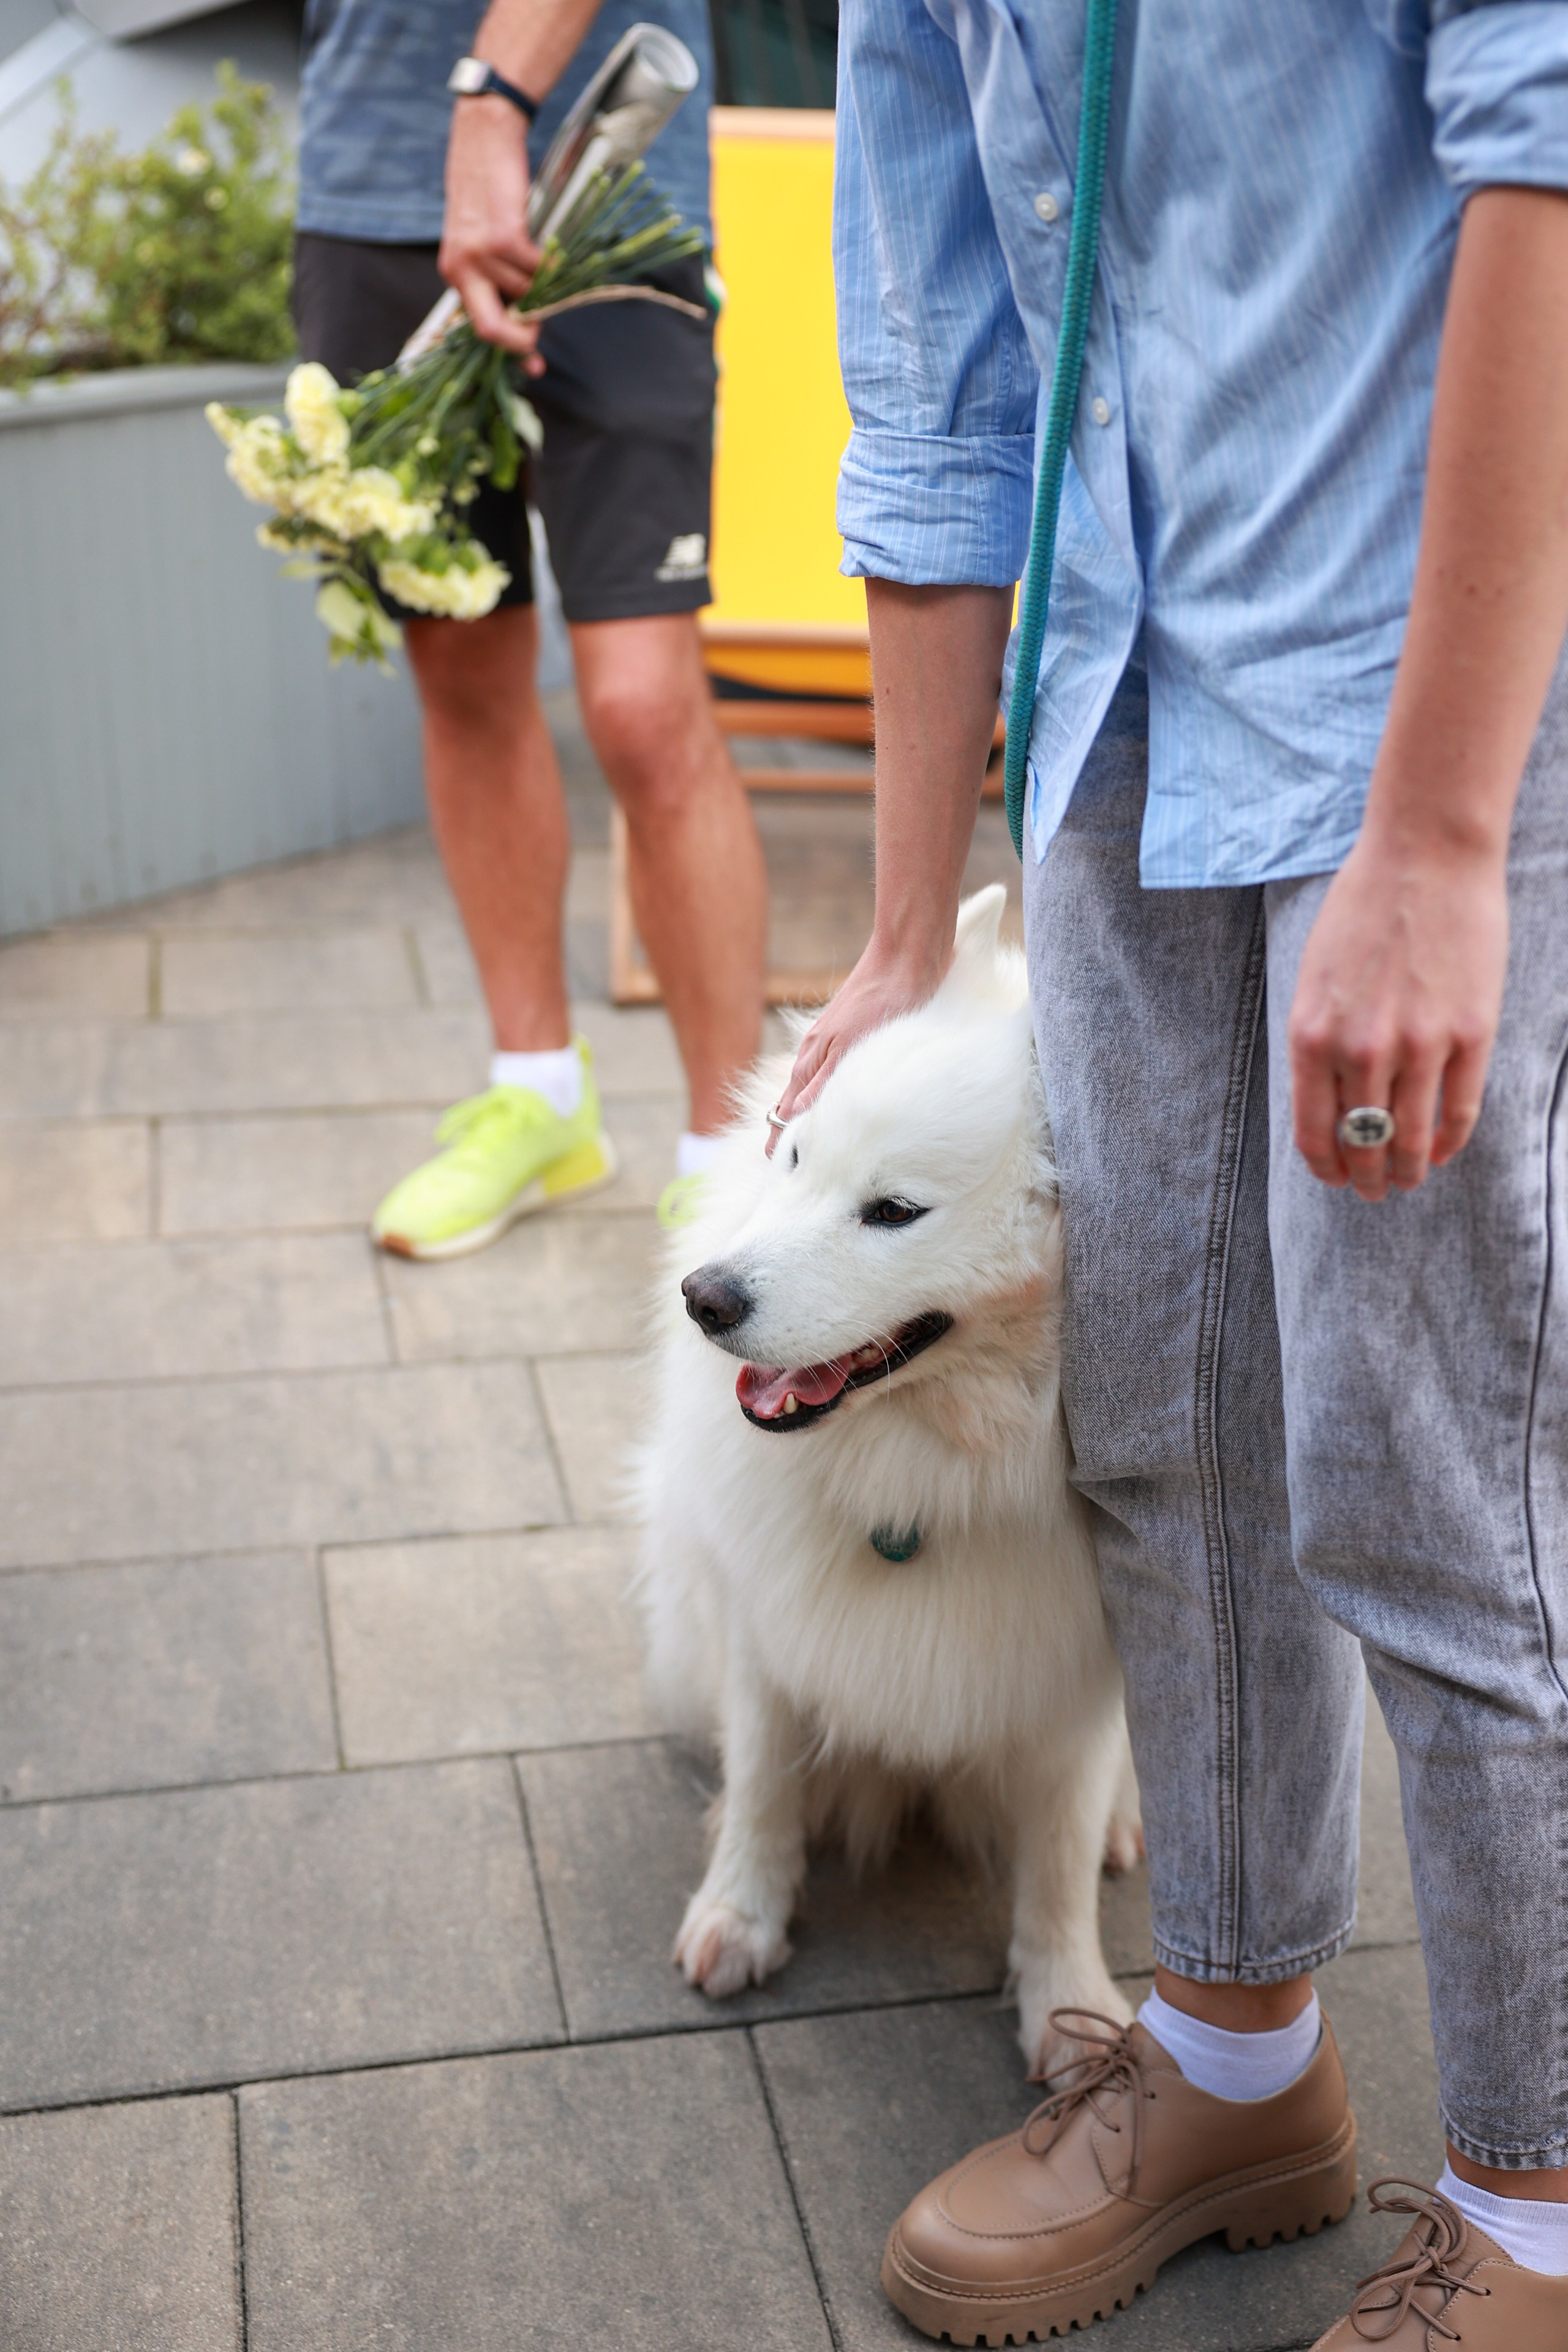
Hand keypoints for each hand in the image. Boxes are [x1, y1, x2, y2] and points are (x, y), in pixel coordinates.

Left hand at [439, 94, 545, 368]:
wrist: (485, 137)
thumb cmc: (490, 188)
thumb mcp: (485, 240)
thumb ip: (500, 279)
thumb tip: (530, 319)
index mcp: (454, 272)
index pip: (480, 328)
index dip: (510, 352)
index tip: (535, 365)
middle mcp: (460, 267)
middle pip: (492, 329)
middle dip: (523, 336)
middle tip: (541, 326)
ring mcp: (478, 254)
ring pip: (525, 292)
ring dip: (541, 280)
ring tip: (539, 253)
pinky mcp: (501, 237)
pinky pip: (537, 269)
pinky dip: (549, 262)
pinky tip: (545, 243)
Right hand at [765, 942, 948, 1155]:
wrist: (906, 956)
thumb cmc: (884, 1000)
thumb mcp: (850, 1049)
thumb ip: (821, 1086)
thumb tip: (793, 1121)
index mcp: (808, 1064)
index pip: (783, 1117)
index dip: (783, 1146)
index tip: (788, 1174)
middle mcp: (813, 1056)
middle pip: (792, 1107)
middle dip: (794, 1137)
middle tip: (801, 1170)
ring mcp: (829, 1045)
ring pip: (811, 1090)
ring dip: (812, 1117)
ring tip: (820, 1145)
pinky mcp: (849, 1035)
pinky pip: (830, 1075)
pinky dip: (829, 1095)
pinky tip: (845, 1103)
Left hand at [1287, 830, 1508, 1200]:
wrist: (1425, 855)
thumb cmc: (1363, 910)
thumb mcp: (1315, 980)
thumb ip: (1319, 1042)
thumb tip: (1329, 1101)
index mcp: (1312, 1036)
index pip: (1313, 1132)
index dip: (1326, 1166)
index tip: (1335, 1178)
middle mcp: (1361, 1050)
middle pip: (1362, 1143)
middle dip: (1366, 1178)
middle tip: (1373, 1192)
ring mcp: (1419, 1045)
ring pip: (1411, 1137)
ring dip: (1407, 1169)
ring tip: (1407, 1180)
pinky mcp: (1470, 1034)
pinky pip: (1459, 1110)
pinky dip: (1448, 1141)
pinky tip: (1441, 1151)